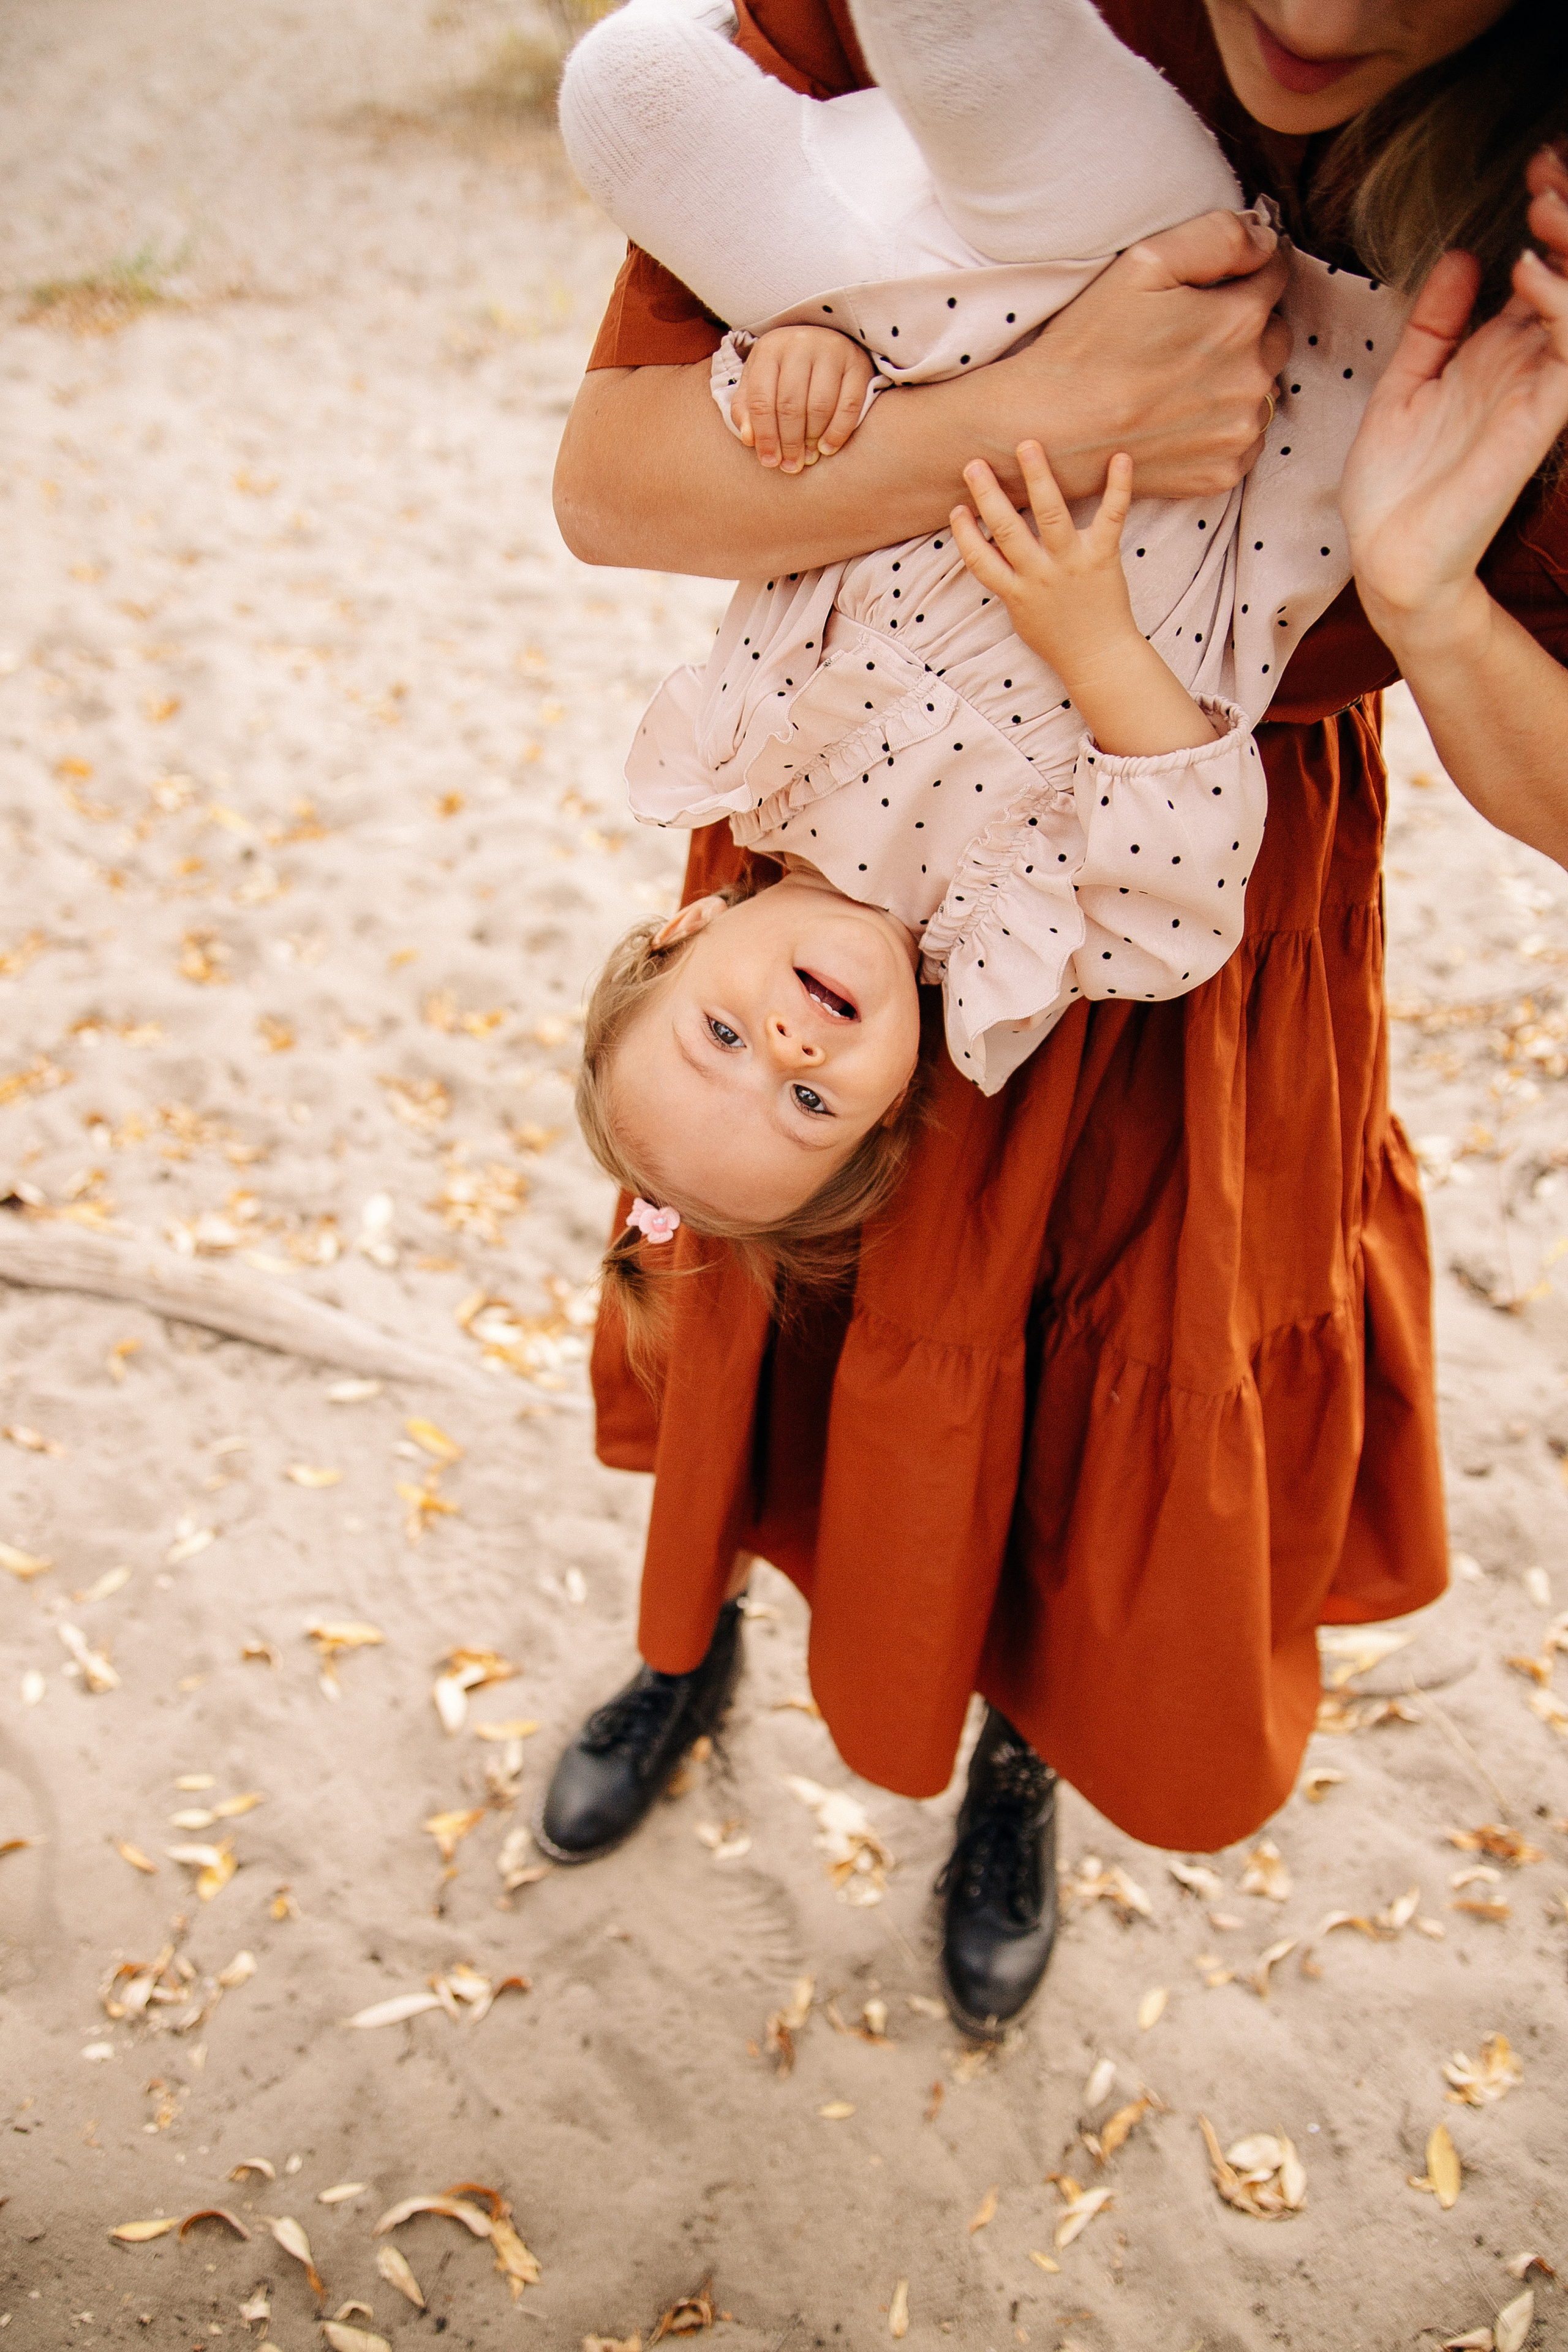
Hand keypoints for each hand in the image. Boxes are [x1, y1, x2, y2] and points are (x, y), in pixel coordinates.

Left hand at [730, 325, 875, 473]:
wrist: (826, 340)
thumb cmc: (787, 370)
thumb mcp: (761, 380)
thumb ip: (747, 409)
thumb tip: (748, 439)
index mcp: (770, 348)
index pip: (762, 399)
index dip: (764, 436)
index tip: (770, 462)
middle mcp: (800, 344)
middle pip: (790, 405)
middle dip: (789, 442)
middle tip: (791, 466)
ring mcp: (832, 351)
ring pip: (819, 406)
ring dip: (812, 439)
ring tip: (809, 458)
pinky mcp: (857, 363)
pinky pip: (849, 405)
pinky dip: (838, 431)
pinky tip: (828, 448)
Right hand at [950, 443, 1215, 755]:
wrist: (1099, 657)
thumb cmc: (1058, 636)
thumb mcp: (1021, 615)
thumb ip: (1006, 582)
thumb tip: (990, 550)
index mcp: (1016, 591)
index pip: (980, 560)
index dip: (964, 535)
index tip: (956, 509)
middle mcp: (1040, 574)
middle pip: (1007, 529)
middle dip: (988, 495)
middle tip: (974, 464)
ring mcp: (1071, 563)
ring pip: (1050, 515)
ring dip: (1037, 478)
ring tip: (1027, 446)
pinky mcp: (1103, 556)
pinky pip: (1111, 516)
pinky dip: (1118, 486)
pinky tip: (1121, 457)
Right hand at [992, 211, 1290, 500]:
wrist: (1053, 427)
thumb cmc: (1092, 341)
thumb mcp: (1147, 262)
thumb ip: (1220, 237)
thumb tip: (1267, 240)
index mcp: (1241, 319)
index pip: (1275, 273)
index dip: (1245, 270)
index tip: (1211, 283)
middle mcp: (1253, 378)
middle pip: (1275, 335)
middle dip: (1244, 328)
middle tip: (1189, 336)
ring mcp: (1239, 431)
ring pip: (1263, 389)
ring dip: (1237, 379)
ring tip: (1182, 381)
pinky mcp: (1222, 471)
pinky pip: (1245, 439)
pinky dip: (1223, 426)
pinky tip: (1181, 418)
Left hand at [1342, 155, 1567, 660]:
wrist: (1386, 558)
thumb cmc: (1394, 483)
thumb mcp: (1404, 382)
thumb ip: (1434, 322)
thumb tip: (1469, 255)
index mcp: (1498, 351)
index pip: (1544, 266)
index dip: (1549, 214)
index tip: (1534, 167)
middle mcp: (1526, 365)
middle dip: (1567, 218)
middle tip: (1548, 173)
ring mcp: (1537, 392)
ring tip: (1544, 207)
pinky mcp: (1538, 423)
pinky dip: (1560, 308)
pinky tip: (1528, 275)